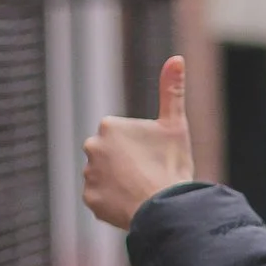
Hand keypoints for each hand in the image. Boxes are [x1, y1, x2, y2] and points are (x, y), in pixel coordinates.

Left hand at [83, 55, 195, 229]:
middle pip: (113, 155)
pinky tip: (133, 204)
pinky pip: (102, 198)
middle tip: (151, 175)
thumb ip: (172, 90)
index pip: (125, 136)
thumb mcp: (175, 125)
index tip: (155, 157)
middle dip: (128, 164)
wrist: (165, 207)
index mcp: (109, 125)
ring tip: (143, 191)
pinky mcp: (90, 199)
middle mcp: (91, 146)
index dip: (144, 148)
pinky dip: (115, 202)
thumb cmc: (171, 164)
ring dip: (121, 183)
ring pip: (106, 176)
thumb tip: (177, 58)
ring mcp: (89, 174)